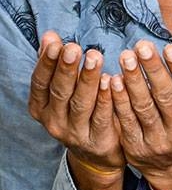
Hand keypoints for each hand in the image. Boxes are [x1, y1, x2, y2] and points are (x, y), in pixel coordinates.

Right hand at [28, 31, 123, 175]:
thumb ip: (57, 66)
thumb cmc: (81, 112)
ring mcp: (75, 134)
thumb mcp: (64, 92)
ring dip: (88, 79)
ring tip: (95, 57)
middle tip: (75, 47)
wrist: (98, 153)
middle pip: (60, 92)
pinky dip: (106, 98)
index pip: (40, 83)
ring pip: (81, 104)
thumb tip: (49, 36)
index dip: (47, 63)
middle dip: (67, 68)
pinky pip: (102, 117)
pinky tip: (112, 80)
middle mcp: (54, 122)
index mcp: (42, 107)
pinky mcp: (97, 141)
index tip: (55, 42)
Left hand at [110, 40, 171, 189]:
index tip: (169, 48)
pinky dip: (119, 99)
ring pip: (144, 107)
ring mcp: (158, 143)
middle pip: (166, 97)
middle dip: (153, 69)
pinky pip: (126, 120)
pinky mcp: (136, 148)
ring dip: (133, 80)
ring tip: (126, 57)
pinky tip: (114, 80)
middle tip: (142, 46)